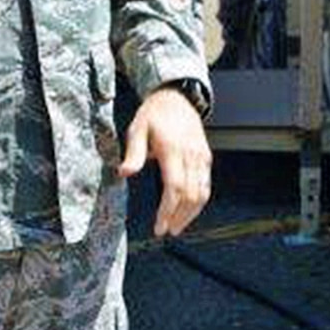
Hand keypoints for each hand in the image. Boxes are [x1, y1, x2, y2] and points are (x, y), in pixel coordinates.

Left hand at [119, 85, 213, 236]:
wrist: (176, 98)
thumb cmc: (154, 114)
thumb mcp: (137, 128)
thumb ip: (133, 153)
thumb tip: (123, 174)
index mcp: (173, 149)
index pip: (175, 187)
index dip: (168, 211)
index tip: (160, 226)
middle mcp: (191, 155)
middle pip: (190, 195)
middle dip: (179, 217)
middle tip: (166, 231)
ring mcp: (201, 157)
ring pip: (202, 193)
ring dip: (191, 214)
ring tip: (176, 226)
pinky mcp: (206, 158)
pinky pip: (206, 185)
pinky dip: (198, 202)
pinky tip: (187, 211)